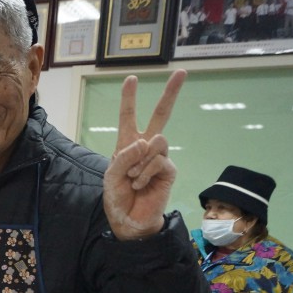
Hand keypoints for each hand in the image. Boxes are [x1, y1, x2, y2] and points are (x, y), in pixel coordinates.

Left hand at [104, 70, 186, 240]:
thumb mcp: (111, 175)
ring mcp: (159, 157)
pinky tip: (140, 184)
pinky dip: (144, 173)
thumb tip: (145, 141)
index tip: (131, 78)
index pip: (129, 117)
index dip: (129, 98)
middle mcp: (145, 147)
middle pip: (161, 115)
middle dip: (170, 93)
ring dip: (139, 161)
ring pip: (156, 141)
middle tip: (181, 72)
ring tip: (132, 178)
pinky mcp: (169, 170)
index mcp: (127, 144)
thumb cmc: (117, 197)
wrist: (129, 220)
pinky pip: (158, 161)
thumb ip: (124, 156)